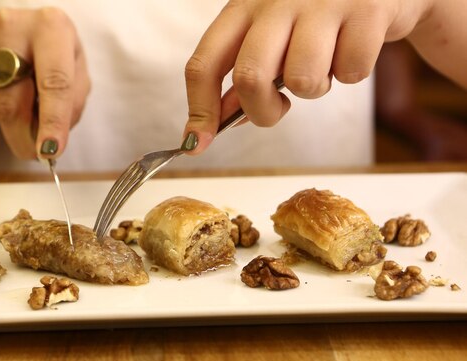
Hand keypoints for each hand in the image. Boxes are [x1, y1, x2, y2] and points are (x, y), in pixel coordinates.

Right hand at [0, 7, 89, 158]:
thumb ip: (71, 106)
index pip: (54, 82)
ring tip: (21, 103)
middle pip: (14, 100)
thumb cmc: (52, 59)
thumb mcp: (75, 75)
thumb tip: (49, 145)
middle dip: (24, 136)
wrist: (15, 36)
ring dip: (9, 121)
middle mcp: (13, 24)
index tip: (50, 150)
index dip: (53, 121)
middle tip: (32, 154)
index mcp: (52, 26)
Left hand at [182, 0, 430, 153]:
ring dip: (316, 89)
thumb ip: (247, 73)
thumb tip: (214, 122)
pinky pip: (350, 72)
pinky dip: (353, 72)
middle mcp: (276, 0)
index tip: (198, 142)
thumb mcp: (274, 35)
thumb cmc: (318, 16)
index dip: (199, 109)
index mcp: (244, 7)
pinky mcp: (366, 8)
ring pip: (303, 80)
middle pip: (249, 77)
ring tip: (326, 63)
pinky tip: (353, 46)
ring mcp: (321, 2)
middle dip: (263, 112)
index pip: (204, 63)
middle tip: (280, 109)